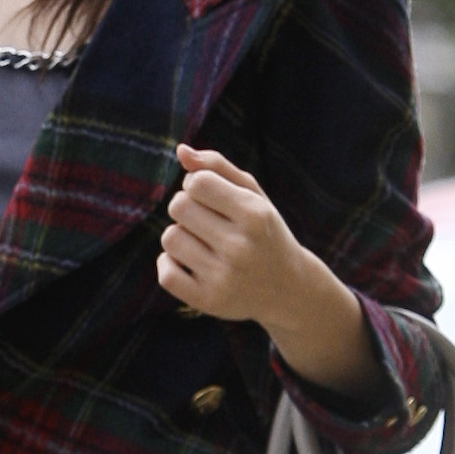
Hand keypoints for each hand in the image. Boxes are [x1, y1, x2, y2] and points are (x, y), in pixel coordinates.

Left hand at [157, 147, 302, 324]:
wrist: (289, 290)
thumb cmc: (265, 232)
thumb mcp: (253, 195)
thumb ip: (218, 167)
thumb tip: (181, 151)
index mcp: (254, 215)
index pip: (197, 182)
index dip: (196, 184)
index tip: (211, 196)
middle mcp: (240, 248)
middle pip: (178, 207)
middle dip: (187, 208)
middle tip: (207, 221)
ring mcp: (224, 278)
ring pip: (169, 238)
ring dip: (180, 235)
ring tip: (202, 243)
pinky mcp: (209, 301)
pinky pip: (165, 273)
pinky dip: (170, 264)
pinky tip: (189, 264)